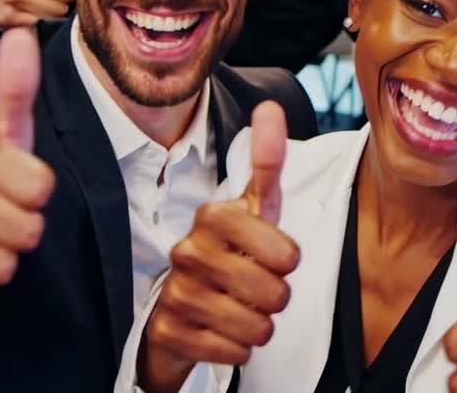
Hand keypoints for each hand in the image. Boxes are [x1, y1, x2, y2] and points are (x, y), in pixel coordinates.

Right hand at [0, 29, 54, 305]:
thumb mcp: (1, 130)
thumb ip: (15, 92)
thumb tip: (21, 35)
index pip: (32, 184)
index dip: (34, 187)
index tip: (23, 181)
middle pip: (27, 228)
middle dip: (24, 226)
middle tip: (3, 214)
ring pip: (4, 263)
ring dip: (2, 258)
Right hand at [138, 103, 298, 392]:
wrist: (185, 309)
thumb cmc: (232, 253)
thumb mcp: (255, 208)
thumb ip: (266, 162)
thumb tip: (270, 108)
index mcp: (214, 217)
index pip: (284, 252)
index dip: (289, 261)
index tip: (280, 258)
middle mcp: (188, 250)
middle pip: (273, 291)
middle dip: (277, 298)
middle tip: (263, 290)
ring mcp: (175, 292)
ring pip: (254, 324)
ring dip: (260, 325)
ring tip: (247, 312)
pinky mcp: (167, 331)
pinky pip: (232, 350)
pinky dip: (239, 349)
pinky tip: (227, 334)